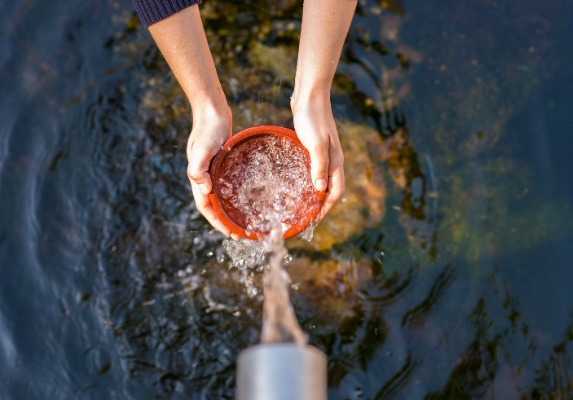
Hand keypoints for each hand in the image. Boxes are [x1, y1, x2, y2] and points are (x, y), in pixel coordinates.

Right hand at [187, 106, 238, 237]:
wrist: (212, 112)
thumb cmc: (207, 129)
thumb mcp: (202, 149)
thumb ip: (198, 169)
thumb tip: (204, 190)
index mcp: (198, 178)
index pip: (206, 207)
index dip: (216, 222)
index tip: (229, 233)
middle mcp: (205, 178)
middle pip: (213, 206)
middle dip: (225, 222)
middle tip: (240, 234)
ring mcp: (213, 171)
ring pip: (221, 197)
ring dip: (229, 211)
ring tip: (243, 221)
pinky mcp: (222, 165)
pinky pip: (227, 185)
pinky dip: (234, 195)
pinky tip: (246, 198)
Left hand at [292, 98, 344, 219]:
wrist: (309, 96)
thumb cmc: (312, 118)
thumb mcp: (315, 144)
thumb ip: (319, 166)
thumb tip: (320, 190)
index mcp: (335, 161)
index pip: (336, 191)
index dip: (326, 207)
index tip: (315, 220)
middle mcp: (333, 159)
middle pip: (331, 188)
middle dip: (322, 205)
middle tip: (307, 217)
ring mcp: (324, 153)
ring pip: (323, 179)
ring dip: (316, 193)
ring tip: (302, 205)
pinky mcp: (314, 147)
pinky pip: (315, 169)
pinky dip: (309, 180)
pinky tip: (297, 182)